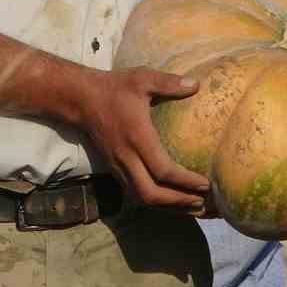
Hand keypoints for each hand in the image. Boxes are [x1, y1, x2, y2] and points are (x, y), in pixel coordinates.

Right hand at [80, 68, 211, 210]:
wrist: (80, 99)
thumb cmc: (115, 88)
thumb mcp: (142, 79)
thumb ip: (169, 83)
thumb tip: (196, 85)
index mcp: (137, 138)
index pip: (163, 170)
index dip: (185, 181)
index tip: (205, 184)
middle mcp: (126, 157)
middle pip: (150, 193)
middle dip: (177, 202)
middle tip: (201, 203)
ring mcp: (117, 166)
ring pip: (140, 198)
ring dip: (166, 207)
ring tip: (190, 208)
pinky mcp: (113, 168)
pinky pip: (134, 193)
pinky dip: (153, 201)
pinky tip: (169, 201)